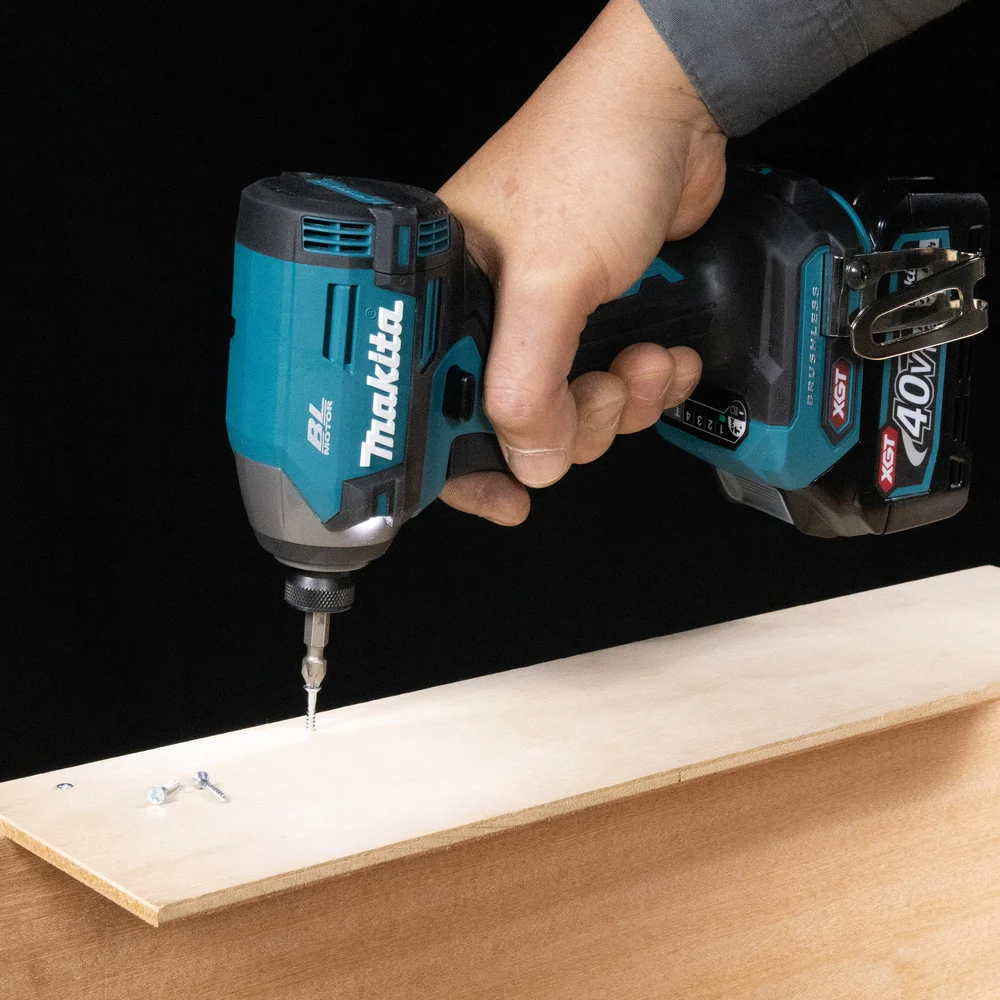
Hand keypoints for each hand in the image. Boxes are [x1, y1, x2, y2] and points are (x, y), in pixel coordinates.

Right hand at [437, 0, 725, 524]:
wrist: (672, 109)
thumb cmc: (592, 154)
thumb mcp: (550, 280)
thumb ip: (527, 383)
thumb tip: (528, 459)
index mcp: (438, 299)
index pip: (427, 406)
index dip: (461, 462)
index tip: (503, 497)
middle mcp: (483, 314)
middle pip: (509, 424)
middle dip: (571, 424)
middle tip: (599, 392)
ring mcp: (540, 320)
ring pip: (567, 413)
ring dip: (617, 405)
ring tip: (644, 363)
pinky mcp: (589, 318)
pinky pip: (608, 386)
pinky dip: (643, 386)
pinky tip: (664, 356)